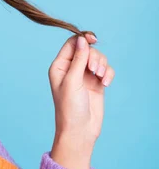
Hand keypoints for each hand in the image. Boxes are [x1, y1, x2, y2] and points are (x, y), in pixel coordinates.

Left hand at [47, 33, 114, 168]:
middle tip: (93, 70)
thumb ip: (78, 59)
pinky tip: (105, 83)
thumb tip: (82, 39)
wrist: (80, 130)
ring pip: (98, 59)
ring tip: (100, 78)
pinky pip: (105, 69)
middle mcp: (71, 69)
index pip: (71, 44)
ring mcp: (84, 76)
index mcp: (59, 66)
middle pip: (87, 50)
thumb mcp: (73, 81)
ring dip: (102, 65)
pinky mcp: (96, 83)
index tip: (94, 39)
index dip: (82, 38)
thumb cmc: (70, 107)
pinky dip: (108, 74)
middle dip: (94, 57)